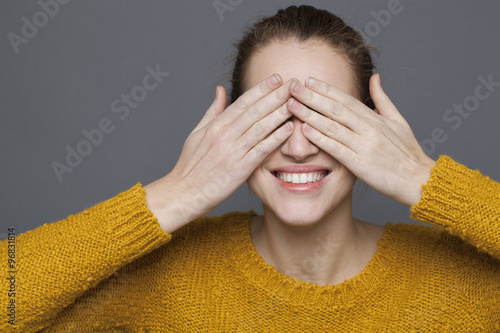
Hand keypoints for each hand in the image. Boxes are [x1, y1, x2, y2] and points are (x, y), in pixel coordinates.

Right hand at [145, 74, 295, 232]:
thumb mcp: (197, 133)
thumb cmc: (190, 166)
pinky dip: (275, 139)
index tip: (277, 78)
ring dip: (279, 114)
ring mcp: (232, 151)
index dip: (261, 89)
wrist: (183, 192)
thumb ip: (213, 111)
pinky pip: (261, 150)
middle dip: (276, 96)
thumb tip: (221, 90)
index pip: (243, 102)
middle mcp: (224, 135)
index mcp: (215, 126)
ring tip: (296, 102)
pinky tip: (289, 130)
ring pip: (260, 128)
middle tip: (293, 84)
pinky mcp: (239, 169)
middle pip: (255, 111)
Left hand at [286, 73, 435, 206]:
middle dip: (312, 96)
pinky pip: (336, 148)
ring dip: (309, 114)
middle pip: (335, 108)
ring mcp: (364, 146)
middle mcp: (368, 129)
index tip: (309, 80)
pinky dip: (320, 139)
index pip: (346, 99)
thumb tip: (374, 77)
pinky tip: (305, 130)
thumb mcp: (398, 121)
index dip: (326, 89)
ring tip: (292, 105)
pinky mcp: (359, 164)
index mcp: (375, 118)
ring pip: (332, 126)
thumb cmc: (408, 152)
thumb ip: (383, 99)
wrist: (418, 179)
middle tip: (292, 86)